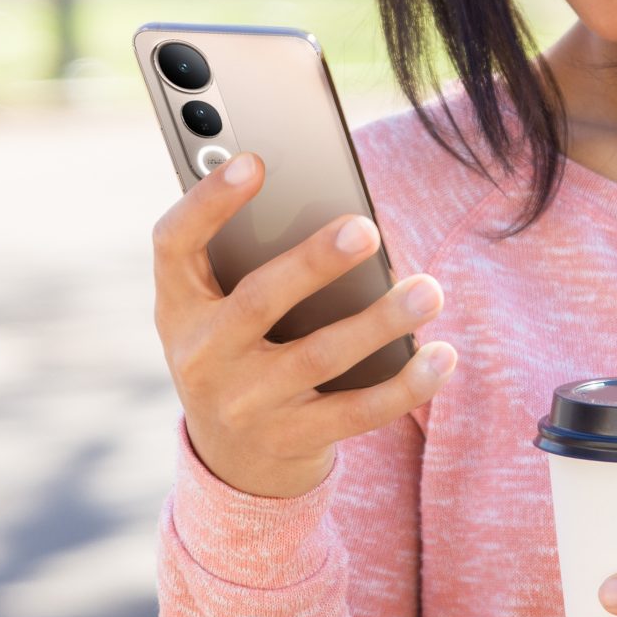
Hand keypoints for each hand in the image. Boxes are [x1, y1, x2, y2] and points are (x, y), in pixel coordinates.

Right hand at [151, 150, 458, 499]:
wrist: (231, 456)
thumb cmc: (235, 347)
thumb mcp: (214, 306)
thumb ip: (245, 256)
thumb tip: (334, 210)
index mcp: (178, 305)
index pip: (174, 244)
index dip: (207, 201)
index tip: (255, 161)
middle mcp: (202, 355)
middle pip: (258, 302)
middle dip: (314, 263)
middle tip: (367, 229)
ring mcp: (245, 403)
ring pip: (318, 357)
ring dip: (379, 322)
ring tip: (428, 290)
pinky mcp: (291, 439)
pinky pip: (356, 413)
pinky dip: (404, 386)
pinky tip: (441, 355)